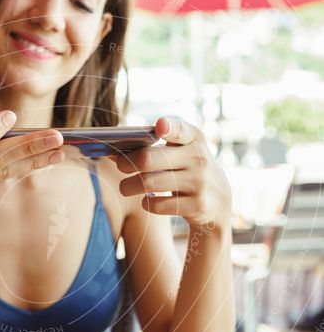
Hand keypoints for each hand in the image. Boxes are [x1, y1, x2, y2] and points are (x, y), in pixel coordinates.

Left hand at [114, 117, 230, 228]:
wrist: (218, 200)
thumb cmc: (188, 168)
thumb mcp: (182, 151)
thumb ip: (154, 145)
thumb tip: (113, 151)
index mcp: (194, 138)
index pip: (180, 129)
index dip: (169, 127)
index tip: (159, 127)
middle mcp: (199, 158)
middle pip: (148, 159)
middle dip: (127, 163)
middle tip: (119, 166)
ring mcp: (199, 182)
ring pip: (148, 183)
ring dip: (129, 186)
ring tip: (124, 187)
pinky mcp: (197, 205)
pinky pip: (158, 205)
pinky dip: (147, 203)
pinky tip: (147, 200)